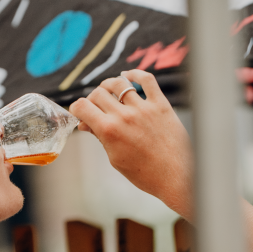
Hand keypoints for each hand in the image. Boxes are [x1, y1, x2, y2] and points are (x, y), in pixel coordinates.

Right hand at [69, 70, 193, 218]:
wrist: (176, 177)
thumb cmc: (146, 173)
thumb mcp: (115, 158)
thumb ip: (100, 137)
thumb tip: (86, 124)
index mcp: (109, 131)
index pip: (82, 107)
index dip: (76, 108)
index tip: (80, 112)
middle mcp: (124, 116)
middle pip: (98, 93)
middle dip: (92, 100)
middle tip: (97, 108)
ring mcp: (144, 108)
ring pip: (118, 83)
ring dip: (109, 85)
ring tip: (109, 91)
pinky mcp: (161, 105)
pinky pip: (147, 79)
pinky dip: (135, 74)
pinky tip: (128, 76)